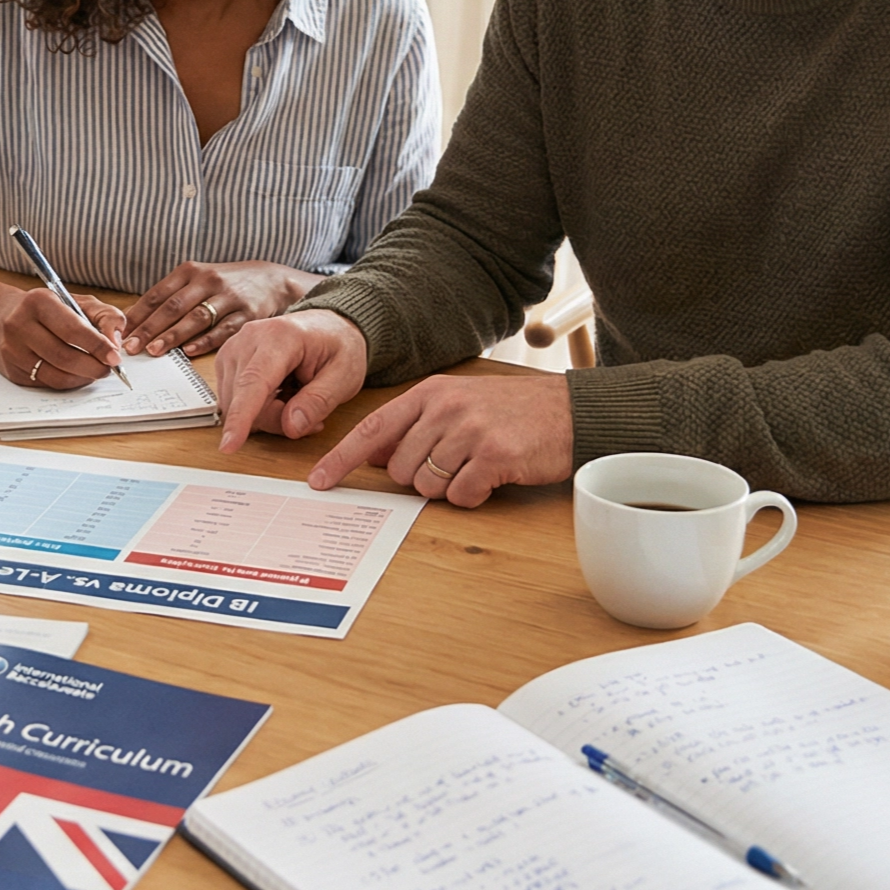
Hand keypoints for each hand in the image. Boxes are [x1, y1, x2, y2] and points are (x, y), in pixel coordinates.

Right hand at [0, 286, 126, 388]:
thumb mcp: (78, 301)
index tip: (115, 357)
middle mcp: (19, 325)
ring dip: (82, 378)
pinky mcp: (11, 370)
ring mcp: (12, 350)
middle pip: (64, 356)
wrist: (2, 316)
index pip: (72, 330)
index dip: (97, 346)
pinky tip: (76, 374)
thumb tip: (115, 342)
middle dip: (93, 367)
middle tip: (108, 368)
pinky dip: (68, 382)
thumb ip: (104, 316)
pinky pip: (46, 383)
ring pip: (55, 375)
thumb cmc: (47, 309)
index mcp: (38, 302)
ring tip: (95, 371)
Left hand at [120, 261, 308, 357]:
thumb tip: (135, 320)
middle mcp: (208, 281)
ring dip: (172, 336)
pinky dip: (204, 342)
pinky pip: (222, 330)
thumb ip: (171, 297)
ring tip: (154, 351)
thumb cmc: (226, 284)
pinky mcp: (247, 314)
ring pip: (196, 318)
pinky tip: (188, 352)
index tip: (120, 332)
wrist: (272, 280)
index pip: (157, 294)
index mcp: (191, 272)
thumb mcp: (198, 280)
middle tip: (131, 346)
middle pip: (173, 306)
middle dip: (149, 328)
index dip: (138, 314)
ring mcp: (229, 297)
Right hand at [215, 310, 372, 448]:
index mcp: (280, 336)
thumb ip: (319, 401)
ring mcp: (234, 349)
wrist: (329, 326)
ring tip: (297, 401)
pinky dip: (256, 409)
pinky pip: (234, 401)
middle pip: (244, 400)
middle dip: (275, 419)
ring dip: (266, 415)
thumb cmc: (338, 346)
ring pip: (235, 405)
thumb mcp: (345, 375)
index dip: (241, 416)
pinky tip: (280, 397)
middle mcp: (248, 338)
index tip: (229, 445)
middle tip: (311, 415)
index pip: (254, 381)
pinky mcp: (228, 361)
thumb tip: (291, 427)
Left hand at [305, 372, 573, 506]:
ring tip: (477, 466)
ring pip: (427, 485)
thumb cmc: (513, 412)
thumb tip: (377, 457)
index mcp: (431, 393)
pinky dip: (473, 496)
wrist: (570, 412)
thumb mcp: (460, 404)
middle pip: (400, 468)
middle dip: (420, 479)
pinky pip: (460, 496)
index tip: (319, 482)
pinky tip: (493, 477)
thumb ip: (418, 425)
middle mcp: (446, 408)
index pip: (373, 429)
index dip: (341, 459)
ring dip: (449, 487)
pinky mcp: (494, 456)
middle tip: (454, 464)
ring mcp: (470, 431)